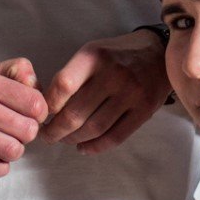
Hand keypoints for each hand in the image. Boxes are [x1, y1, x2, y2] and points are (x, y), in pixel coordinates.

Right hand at [0, 58, 46, 178]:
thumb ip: (14, 71)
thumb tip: (38, 84)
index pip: (35, 103)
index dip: (38, 114)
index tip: (27, 116)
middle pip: (28, 130)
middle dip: (26, 135)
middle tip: (13, 133)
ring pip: (13, 151)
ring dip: (12, 152)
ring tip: (2, 146)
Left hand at [41, 31, 169, 152]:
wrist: (158, 53)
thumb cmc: (116, 55)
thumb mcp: (92, 53)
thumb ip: (71, 76)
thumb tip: (46, 108)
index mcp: (94, 57)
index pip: (62, 86)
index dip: (47, 106)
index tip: (42, 115)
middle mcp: (113, 74)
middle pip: (75, 113)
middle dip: (55, 130)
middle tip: (47, 136)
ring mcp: (131, 93)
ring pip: (94, 128)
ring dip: (73, 139)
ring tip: (65, 140)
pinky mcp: (145, 110)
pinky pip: (115, 137)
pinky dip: (95, 147)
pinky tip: (83, 147)